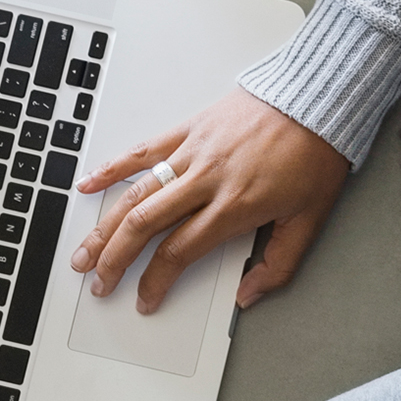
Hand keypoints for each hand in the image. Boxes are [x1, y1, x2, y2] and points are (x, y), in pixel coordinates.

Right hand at [69, 87, 349, 312]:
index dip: (155, 282)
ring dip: (104, 226)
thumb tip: (248, 296)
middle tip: (99, 283)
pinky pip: (143, 150)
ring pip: (136, 194)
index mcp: (234, 206)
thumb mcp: (309, 220)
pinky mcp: (189, 129)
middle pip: (144, 226)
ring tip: (83, 252)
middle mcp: (206, 180)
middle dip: (115, 260)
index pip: (179, 252)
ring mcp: (193, 152)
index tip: (145, 300)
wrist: (318, 100)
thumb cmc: (316, 155)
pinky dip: (112, 168)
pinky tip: (88, 185)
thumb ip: (278, 265)